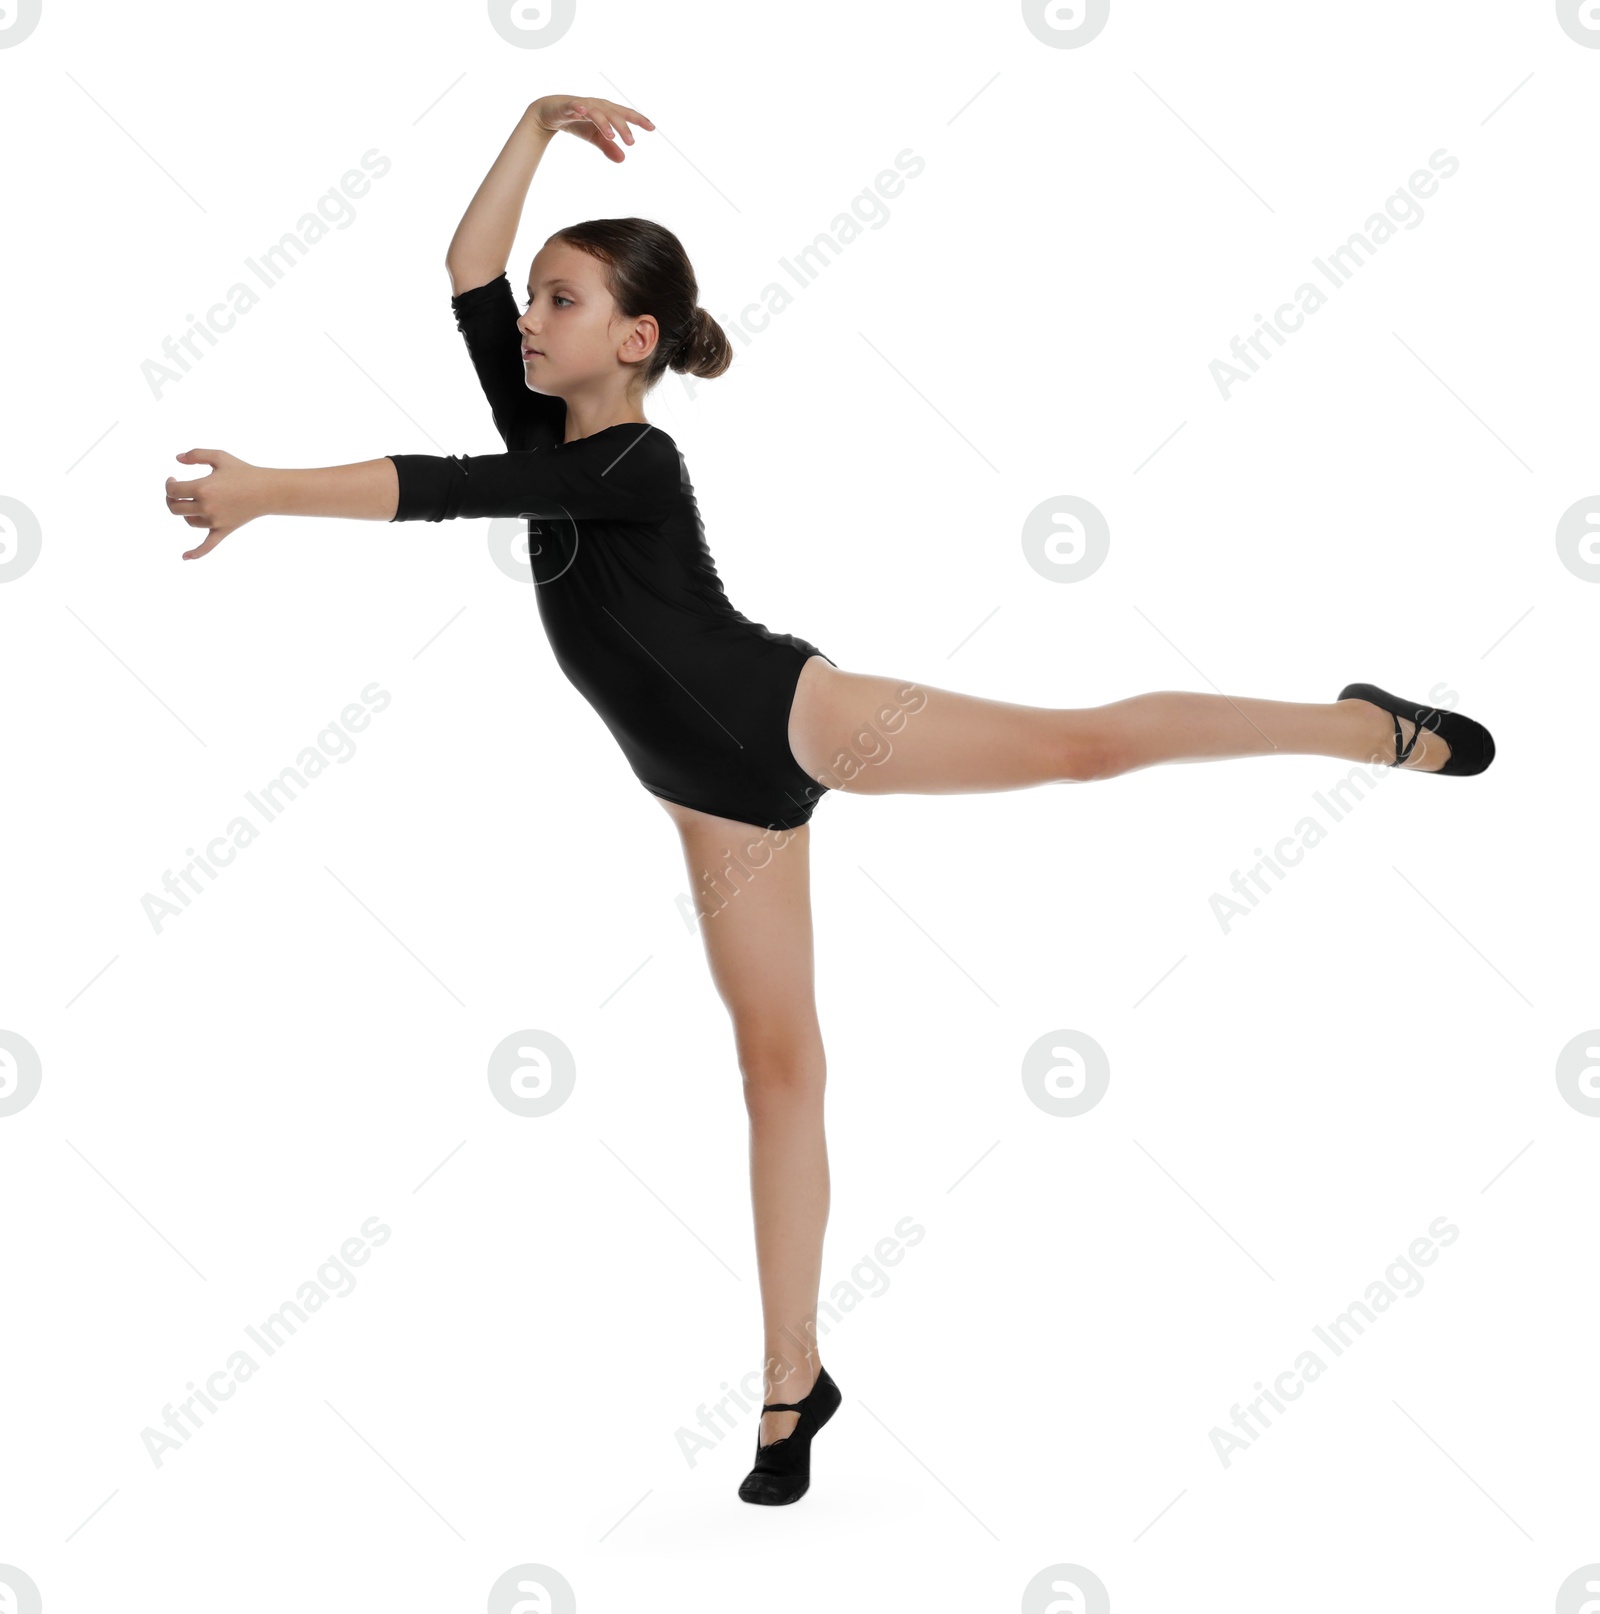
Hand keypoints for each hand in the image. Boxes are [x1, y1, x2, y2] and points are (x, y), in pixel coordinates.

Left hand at [166, 448, 271, 558]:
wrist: (268, 491)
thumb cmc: (244, 472)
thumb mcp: (219, 456)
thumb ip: (196, 454)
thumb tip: (177, 459)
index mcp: (202, 488)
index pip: (172, 490)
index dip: (169, 484)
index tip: (173, 479)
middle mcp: (207, 507)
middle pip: (175, 508)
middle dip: (171, 499)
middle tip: (177, 492)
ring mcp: (215, 521)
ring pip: (188, 521)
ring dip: (185, 513)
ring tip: (191, 504)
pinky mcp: (224, 530)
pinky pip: (207, 545)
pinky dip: (196, 553)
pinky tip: (184, 557)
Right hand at [529, 95, 653, 161]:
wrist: (549, 114)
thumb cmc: (576, 122)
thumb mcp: (594, 137)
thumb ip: (608, 147)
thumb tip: (623, 159)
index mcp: (606, 110)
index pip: (625, 114)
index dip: (638, 120)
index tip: (652, 128)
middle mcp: (597, 105)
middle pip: (613, 114)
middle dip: (623, 127)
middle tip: (631, 143)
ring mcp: (582, 104)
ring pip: (596, 111)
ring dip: (605, 122)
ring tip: (611, 136)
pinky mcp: (567, 105)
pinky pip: (574, 105)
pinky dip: (579, 107)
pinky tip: (583, 111)